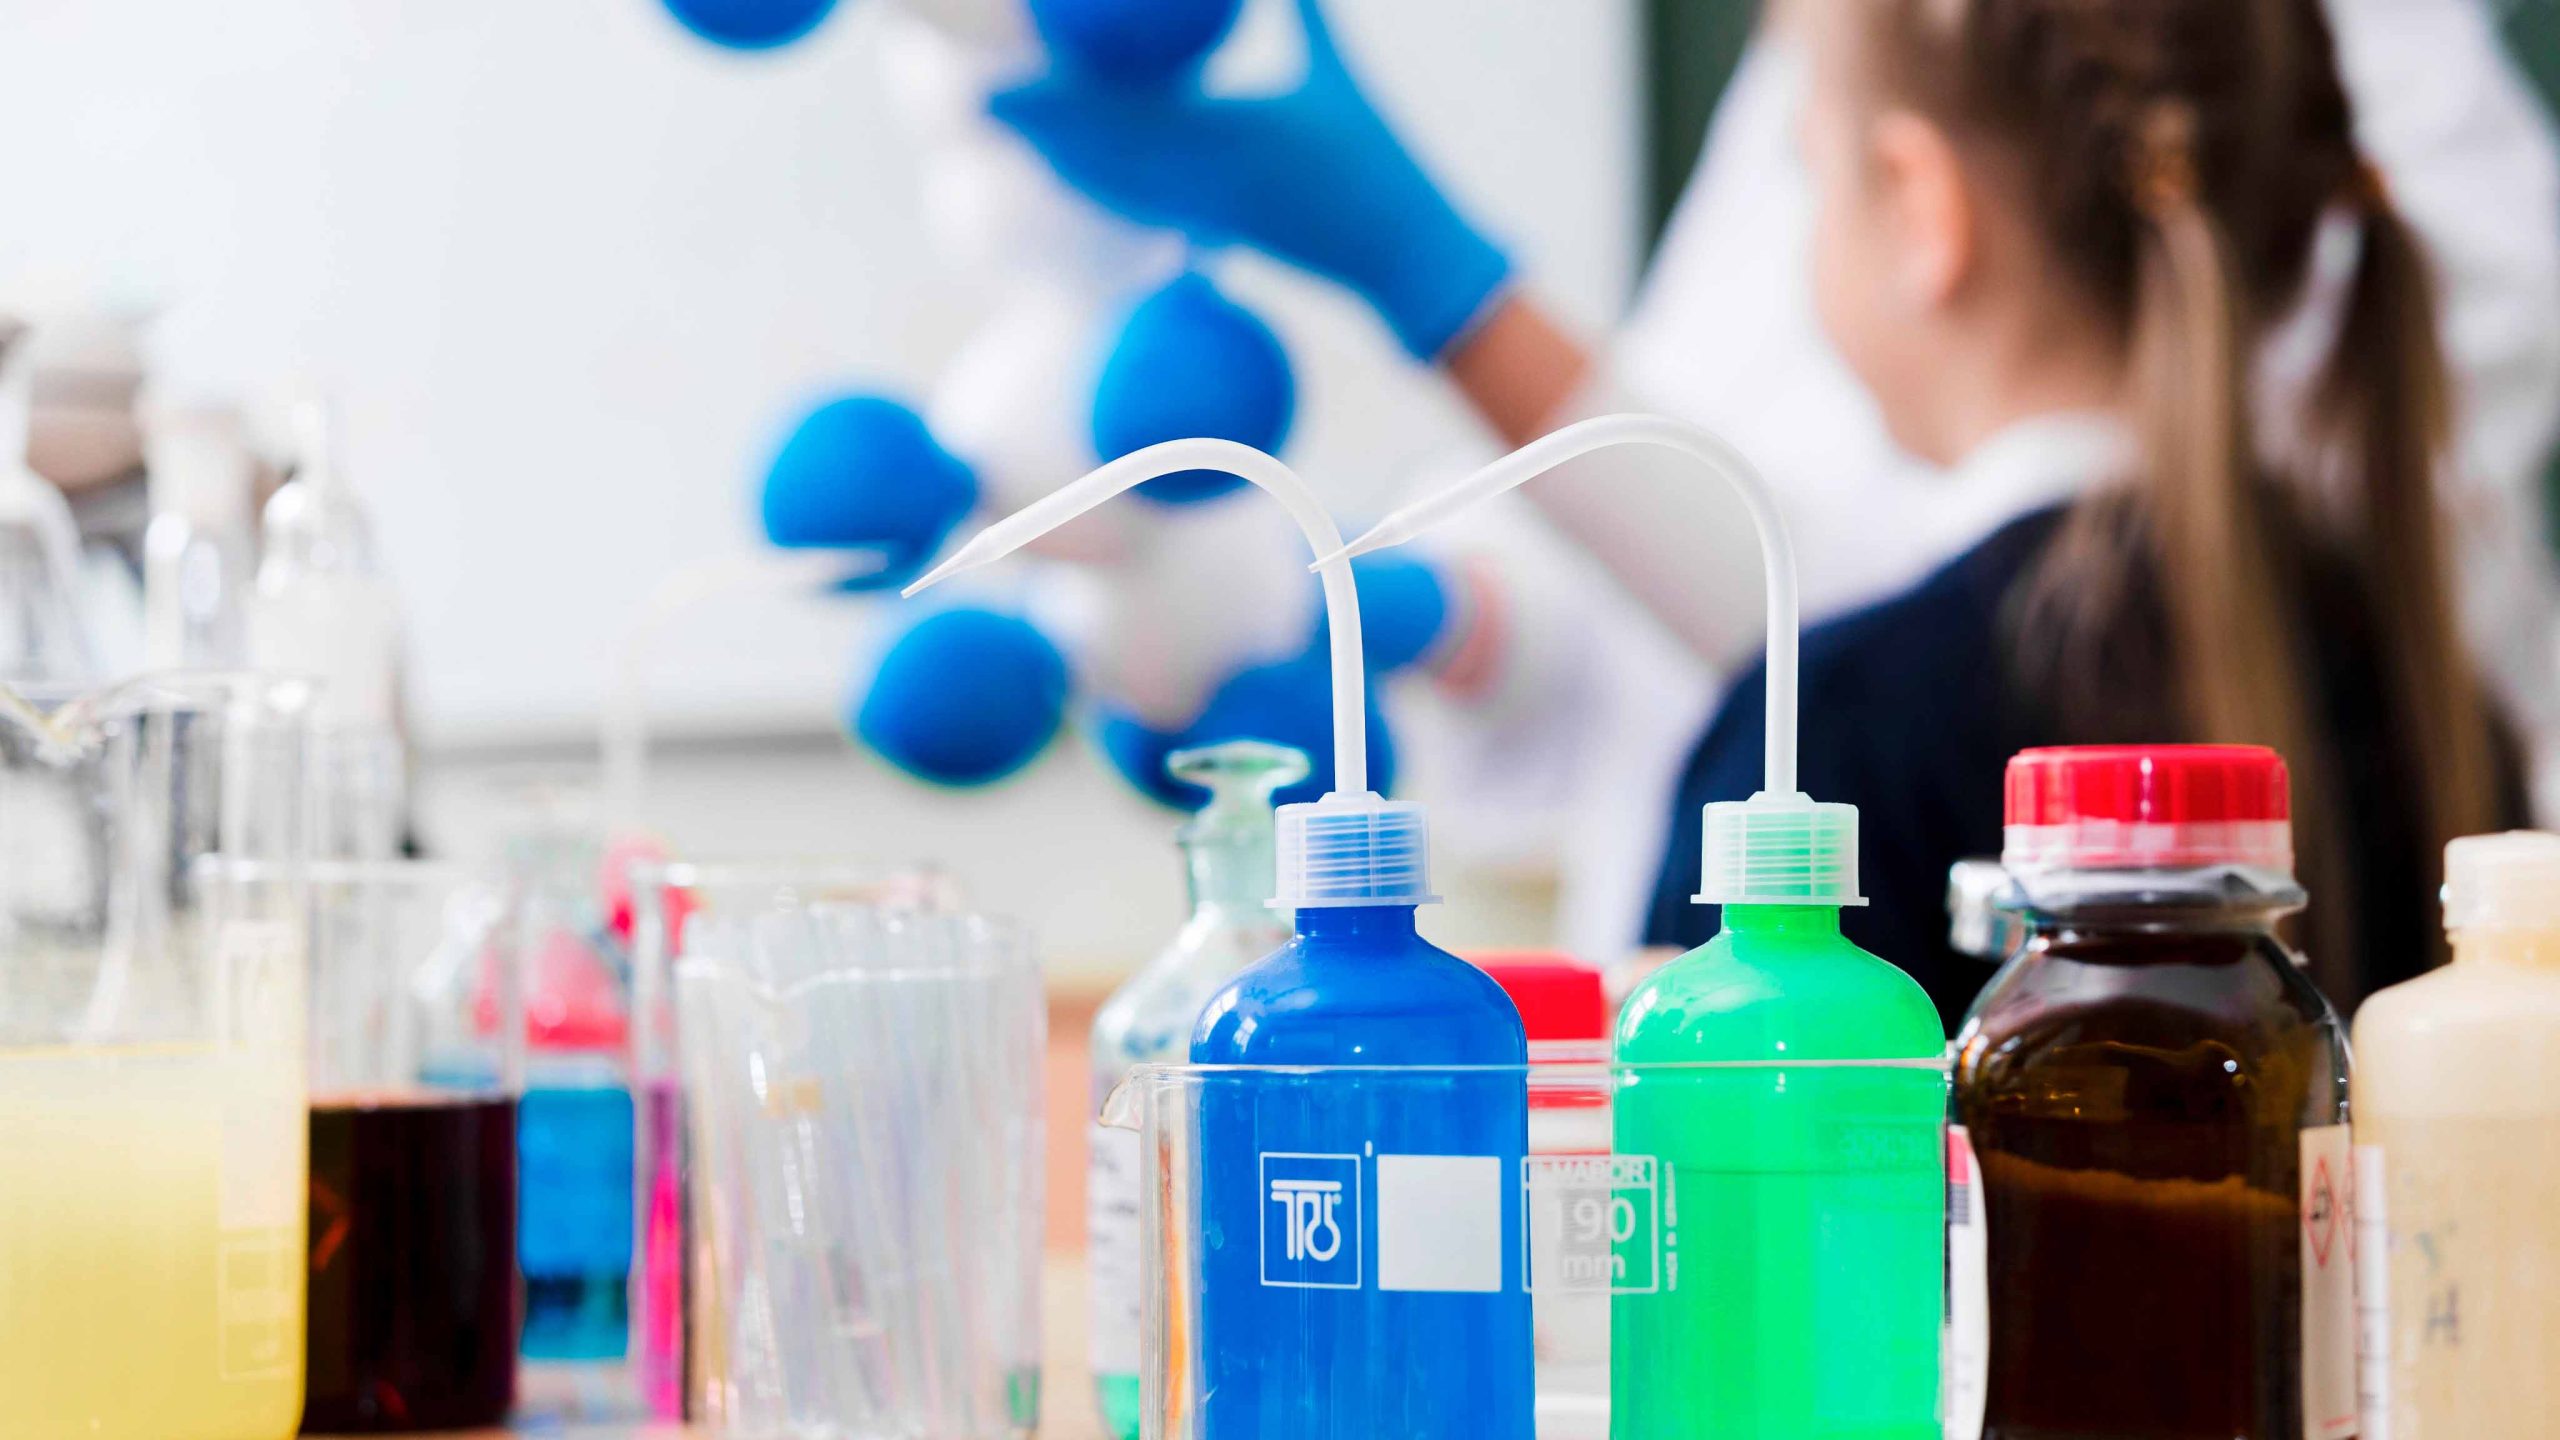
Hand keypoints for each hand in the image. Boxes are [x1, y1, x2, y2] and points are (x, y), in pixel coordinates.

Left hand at [991, 0, 1510, 360]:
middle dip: (1037, 127)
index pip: (1123, 113)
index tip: (1011, 76)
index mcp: (1230, 130)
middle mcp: (1204, 176)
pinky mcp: (1214, 228)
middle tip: (980, 101)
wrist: (1400, 253)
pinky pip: (1142, 206)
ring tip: (1008, 132)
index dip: (1060, 97)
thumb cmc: (1375, 154)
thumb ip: (1299, 8)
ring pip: (1113, 184)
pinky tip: (1070, 173)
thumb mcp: (1333, 70)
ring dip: (1057, 159)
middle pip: (1097, 152)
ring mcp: (1205, 209)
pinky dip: (1101, 189)